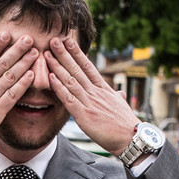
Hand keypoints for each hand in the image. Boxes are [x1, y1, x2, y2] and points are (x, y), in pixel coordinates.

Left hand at [46, 37, 137, 155]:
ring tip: (47, 54)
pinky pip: (68, 99)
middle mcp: (96, 92)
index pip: (88, 66)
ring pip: (71, 80)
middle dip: (64, 54)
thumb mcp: (121, 106)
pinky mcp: (84, 115)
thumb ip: (116, 98)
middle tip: (53, 40)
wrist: (130, 138)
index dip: (77, 53)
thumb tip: (119, 93)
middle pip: (77, 69)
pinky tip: (50, 77)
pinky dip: (59, 87)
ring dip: (58, 67)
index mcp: (103, 89)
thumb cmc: (125, 124)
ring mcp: (89, 102)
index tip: (69, 41)